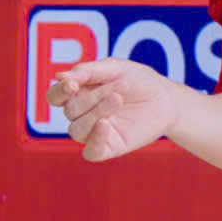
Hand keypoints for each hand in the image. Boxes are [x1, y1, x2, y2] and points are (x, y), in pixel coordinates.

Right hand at [49, 58, 181, 162]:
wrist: (166, 98)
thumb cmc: (138, 81)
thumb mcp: (115, 69)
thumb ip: (87, 72)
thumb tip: (59, 77)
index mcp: (79, 93)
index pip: (55, 96)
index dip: (60, 92)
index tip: (73, 85)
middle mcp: (82, 114)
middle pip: (69, 111)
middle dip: (91, 99)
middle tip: (116, 91)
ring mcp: (94, 132)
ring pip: (76, 130)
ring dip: (95, 113)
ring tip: (118, 100)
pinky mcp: (109, 147)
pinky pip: (91, 152)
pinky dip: (94, 140)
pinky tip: (105, 124)